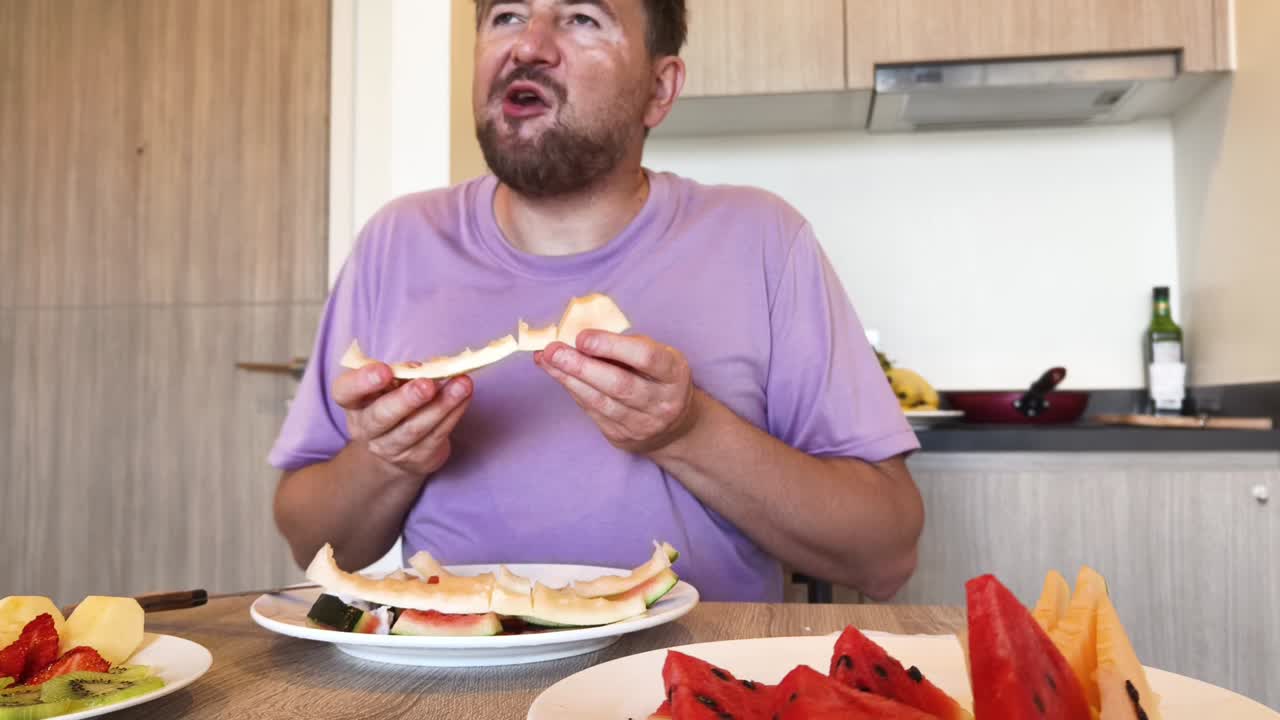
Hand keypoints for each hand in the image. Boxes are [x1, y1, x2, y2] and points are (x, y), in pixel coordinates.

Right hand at [331, 363, 473, 478]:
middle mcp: (367, 428)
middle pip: (382, 416)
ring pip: (415, 427)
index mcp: (354, 403)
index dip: (362, 381)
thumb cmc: (392, 404)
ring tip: (462, 385)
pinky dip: (454, 413)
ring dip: (441, 405)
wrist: (395, 453)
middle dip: (406, 399)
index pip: (345, 392)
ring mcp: (391, 447)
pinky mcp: (419, 458)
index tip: (384, 370)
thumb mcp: (388, 386)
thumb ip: (402, 374)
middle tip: (426, 385)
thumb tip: (425, 367)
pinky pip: (437, 434)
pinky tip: (465, 397)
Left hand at [535, 331, 699, 454]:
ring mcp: (643, 423)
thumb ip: (626, 346)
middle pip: (619, 385)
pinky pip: (592, 411)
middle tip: (552, 350)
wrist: (672, 426)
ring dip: (569, 379)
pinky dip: (573, 390)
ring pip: (600, 402)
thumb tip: (581, 337)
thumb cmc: (658, 378)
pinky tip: (558, 374)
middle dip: (581, 366)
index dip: (612, 346)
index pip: (646, 358)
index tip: (582, 337)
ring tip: (546, 360)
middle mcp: (662, 402)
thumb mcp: (657, 356)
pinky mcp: (622, 436)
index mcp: (674, 373)